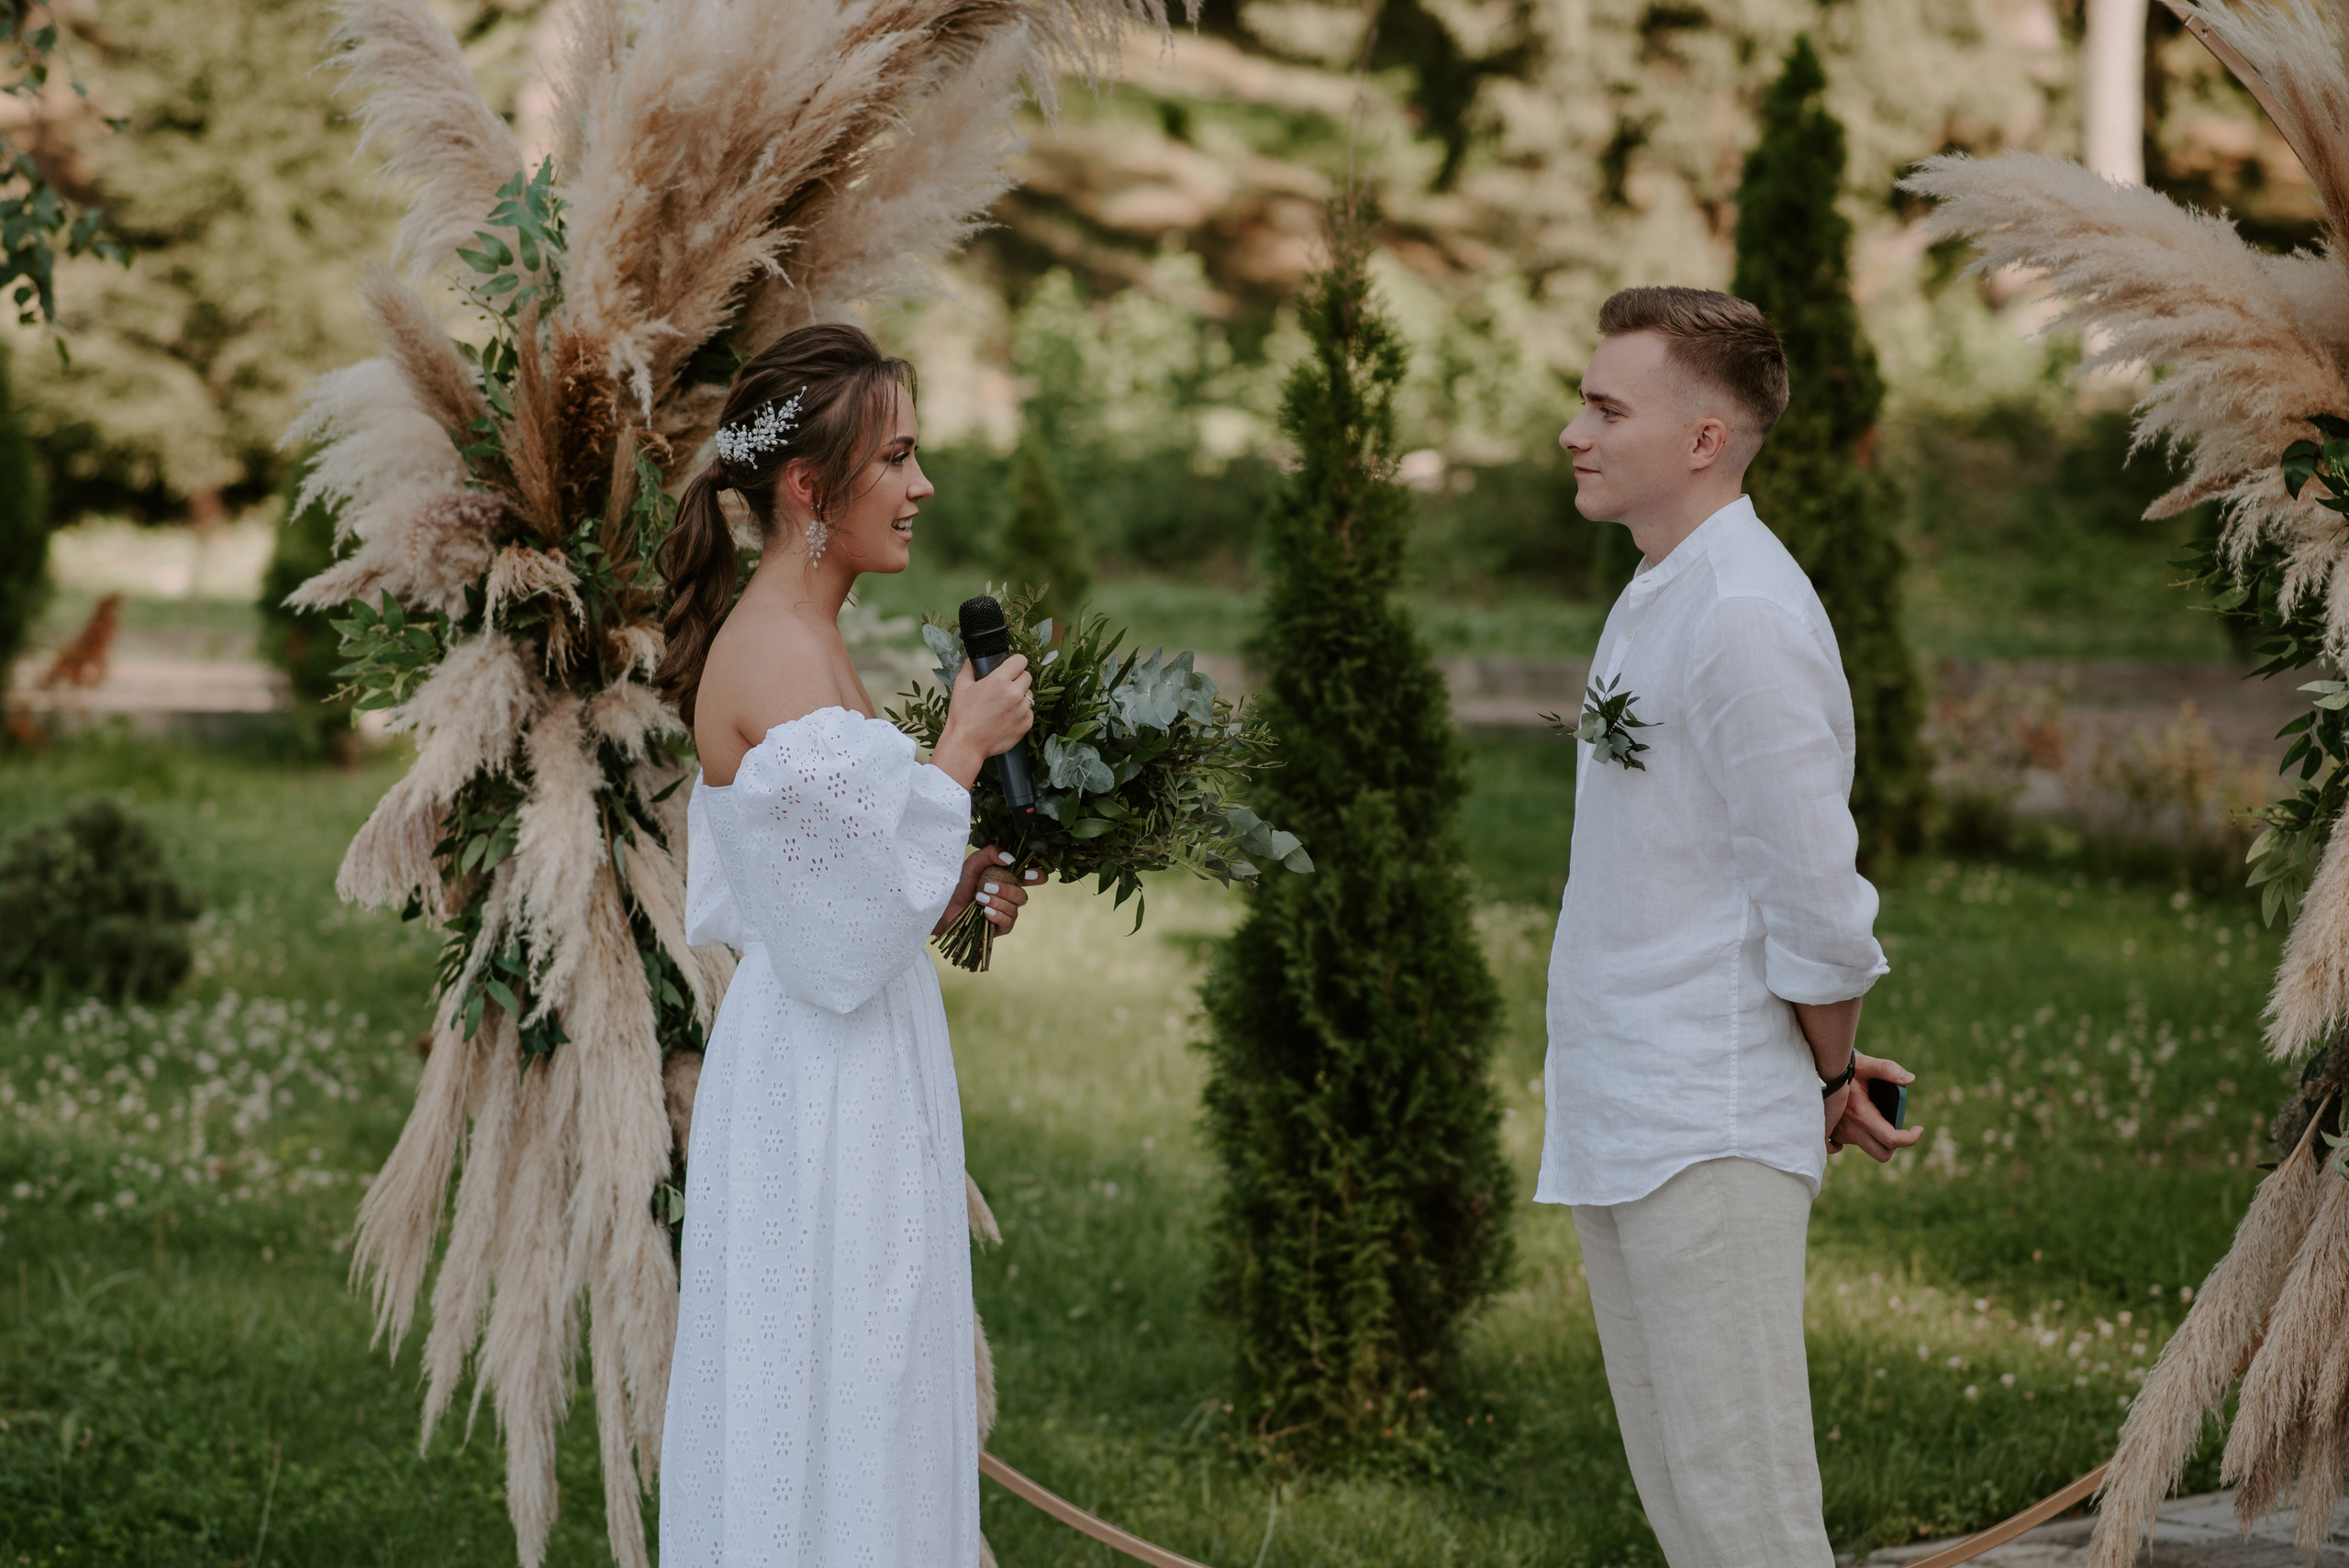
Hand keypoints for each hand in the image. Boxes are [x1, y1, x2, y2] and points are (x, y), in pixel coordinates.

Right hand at [930, 656, 1033, 788]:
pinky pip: (1029, 712)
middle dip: (1017, 679)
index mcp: (1000, 680)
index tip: (1011, 668)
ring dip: (1020, 697)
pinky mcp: (1026, 724)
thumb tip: (973, 659)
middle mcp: (1015, 693)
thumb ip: (969, 667)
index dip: (1015, 663)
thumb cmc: (962, 715)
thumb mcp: (961, 686)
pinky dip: (1021, 713)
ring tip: (1004, 705)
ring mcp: (1022, 710)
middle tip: (1005, 688)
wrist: (966, 744)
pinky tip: (1007, 717)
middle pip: (1027, 676)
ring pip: (1029, 695)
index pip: (1021, 660)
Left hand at [932, 846, 1043, 936]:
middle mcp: (1007, 897)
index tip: (1030, 874)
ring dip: (997, 901)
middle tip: (986, 886)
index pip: (1031, 878)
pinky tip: (985, 912)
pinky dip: (998, 914)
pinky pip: (1008, 922)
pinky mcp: (998, 928)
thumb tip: (1011, 859)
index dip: (1037, 876)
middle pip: (1023, 894)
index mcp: (1006, 880)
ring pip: (1016, 908)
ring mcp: (1004, 913)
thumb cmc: (955, 885)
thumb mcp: (971, 864)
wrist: (940, 908)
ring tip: (979, 899)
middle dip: (1007, 890)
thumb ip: (990, 854)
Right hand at [1827, 1053, 1921, 1160]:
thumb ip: (1887, 1069)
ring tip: (1877, 1119)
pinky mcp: (1830, 1132)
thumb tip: (1909, 1078)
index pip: (1892, 1139)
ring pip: (1865, 1147)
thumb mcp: (1864, 1064)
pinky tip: (1856, 1129)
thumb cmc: (1839, 1068)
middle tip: (1900, 1130)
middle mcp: (1850, 1129)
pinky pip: (1842, 1147)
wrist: (1810, 1072)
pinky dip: (1853, 1141)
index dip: (1910, 1138)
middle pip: (1882, 1153)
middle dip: (1895, 1145)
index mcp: (1862, 1115)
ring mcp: (1839, 1133)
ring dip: (1876, 1139)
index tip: (1918, 1129)